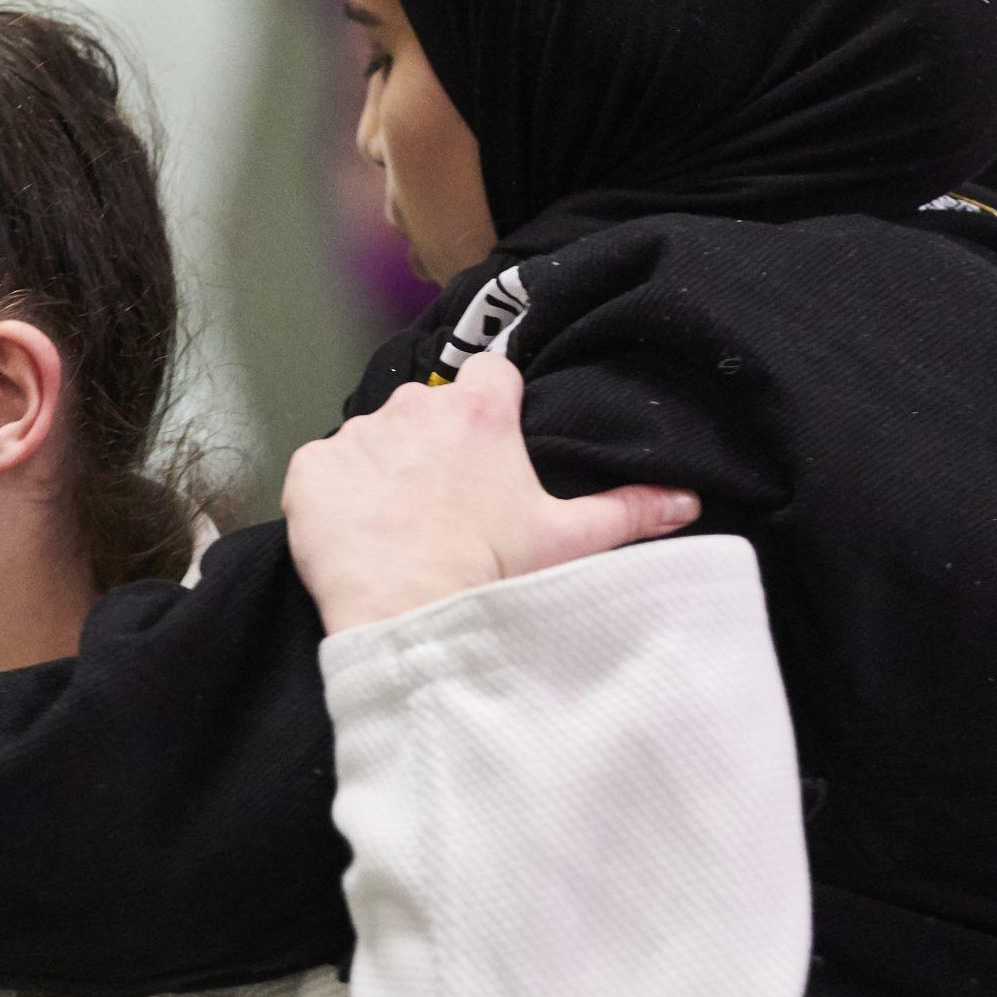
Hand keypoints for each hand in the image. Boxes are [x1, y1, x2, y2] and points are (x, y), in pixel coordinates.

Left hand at [281, 355, 700, 631]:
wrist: (408, 620)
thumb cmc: (493, 577)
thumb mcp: (570, 542)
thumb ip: (630, 510)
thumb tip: (686, 500)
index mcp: (480, 411)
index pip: (491, 376)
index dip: (494, 409)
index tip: (493, 448)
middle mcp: (415, 407)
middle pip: (429, 409)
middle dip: (436, 445)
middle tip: (448, 504)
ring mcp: (356, 436)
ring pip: (375, 440)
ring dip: (385, 471)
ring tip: (402, 526)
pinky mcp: (310, 469)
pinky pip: (324, 470)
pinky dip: (337, 495)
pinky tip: (358, 533)